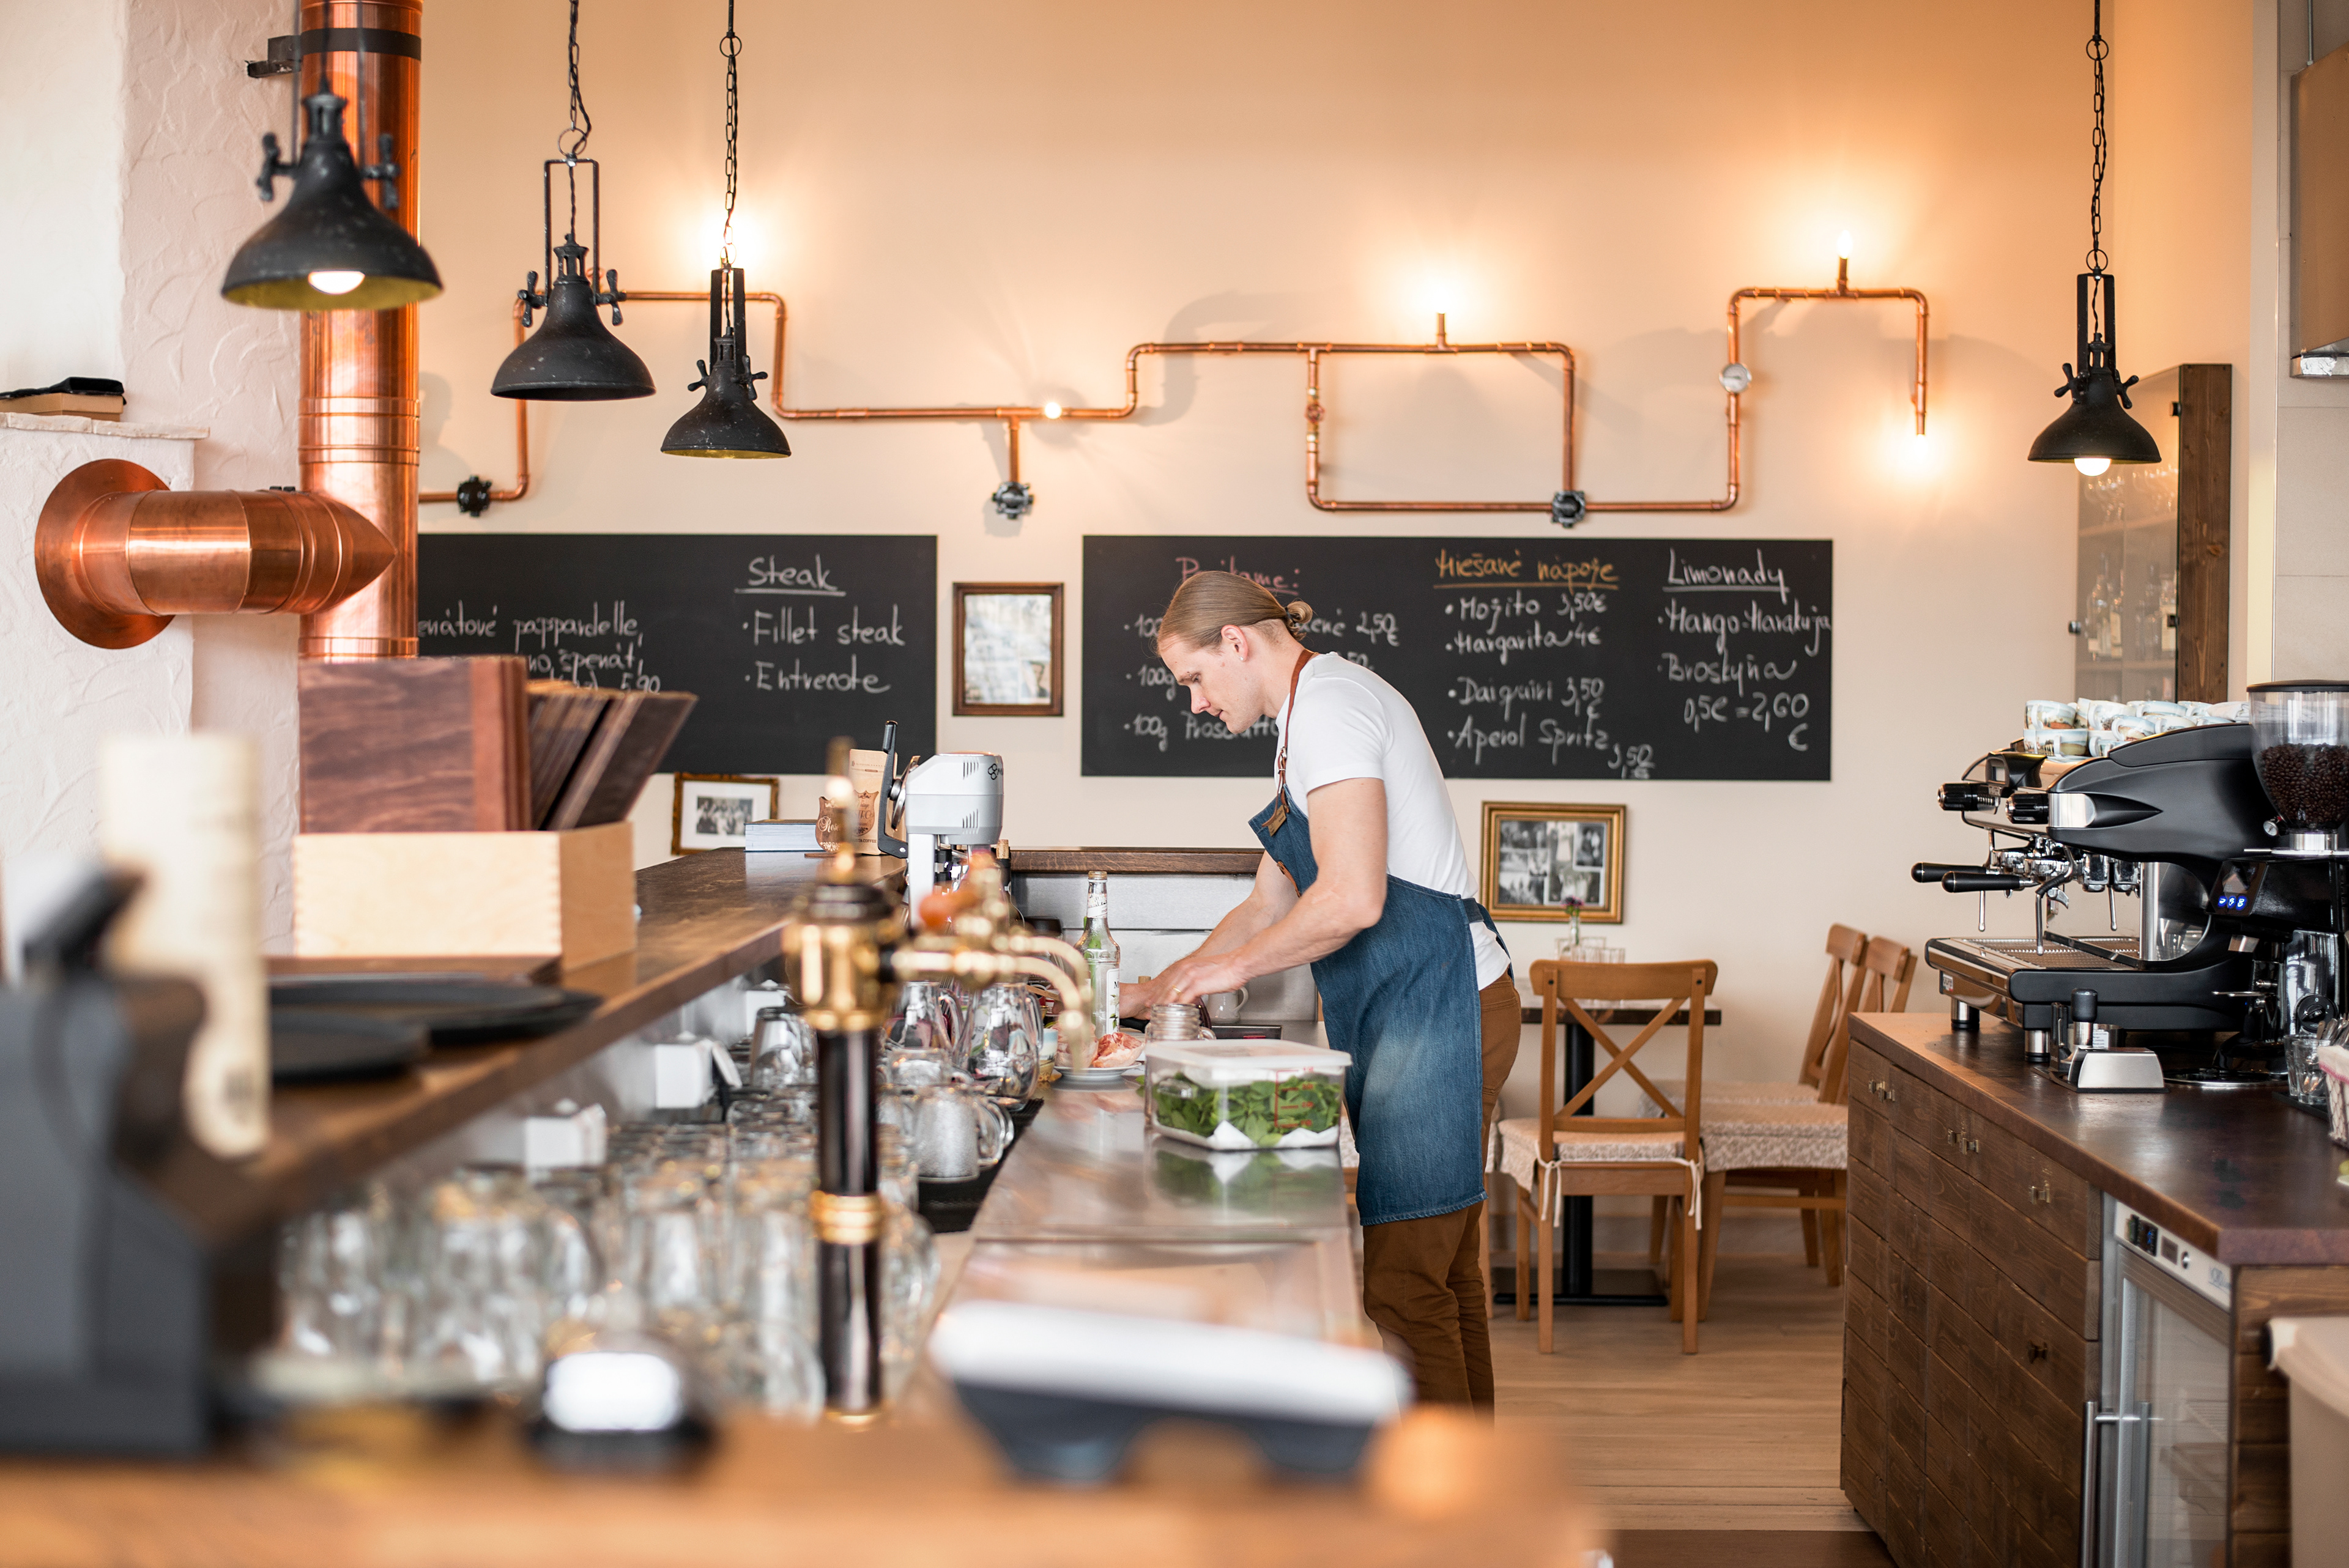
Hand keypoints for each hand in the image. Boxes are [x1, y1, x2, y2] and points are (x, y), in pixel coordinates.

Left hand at [1128, 953, 1246, 1011]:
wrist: (1238, 965)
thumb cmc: (1227, 970)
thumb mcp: (1206, 975)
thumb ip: (1196, 983)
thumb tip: (1193, 994)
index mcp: (1187, 966)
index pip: (1168, 980)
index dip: (1160, 991)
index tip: (1154, 999)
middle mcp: (1186, 969)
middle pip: (1166, 987)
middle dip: (1157, 999)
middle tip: (1150, 1009)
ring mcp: (1190, 977)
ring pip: (1171, 993)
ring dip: (1164, 1005)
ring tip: (1159, 1013)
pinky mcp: (1197, 985)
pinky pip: (1183, 999)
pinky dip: (1177, 1007)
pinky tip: (1174, 1013)